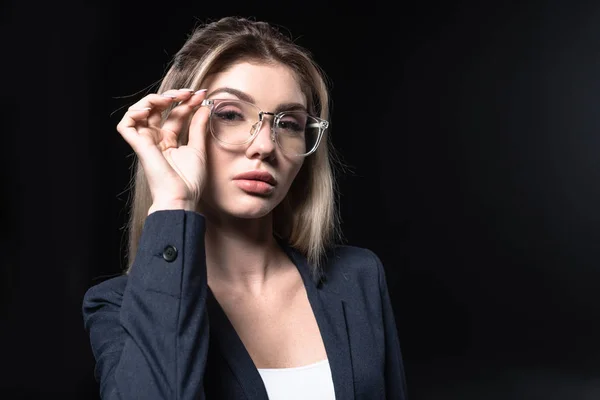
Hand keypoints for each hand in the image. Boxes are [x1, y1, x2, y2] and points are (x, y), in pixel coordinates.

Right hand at [116, 88, 209, 213]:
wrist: (181, 196)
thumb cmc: (190, 180)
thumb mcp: (198, 148)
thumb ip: (198, 127)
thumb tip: (203, 107)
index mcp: (169, 141)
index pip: (175, 113)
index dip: (187, 102)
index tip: (202, 94)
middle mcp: (156, 139)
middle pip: (158, 108)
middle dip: (173, 96)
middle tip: (189, 93)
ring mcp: (146, 141)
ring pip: (140, 111)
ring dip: (154, 99)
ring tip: (172, 97)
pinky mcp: (138, 145)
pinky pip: (126, 124)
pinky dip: (134, 112)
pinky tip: (150, 109)